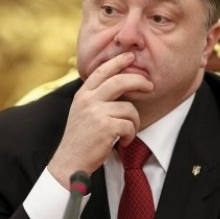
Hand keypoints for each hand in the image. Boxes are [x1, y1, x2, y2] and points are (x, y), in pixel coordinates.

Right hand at [48, 52, 153, 187]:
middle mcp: (88, 100)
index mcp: (83, 94)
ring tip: (126, 132)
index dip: (118, 61)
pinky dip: (130, 135)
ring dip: (134, 122)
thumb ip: (95, 97)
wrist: (70, 161)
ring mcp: (96, 113)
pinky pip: (129, 125)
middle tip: (150, 85)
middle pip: (120, 81)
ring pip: (129, 108)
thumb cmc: (80, 138)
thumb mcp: (81, 111)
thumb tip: (118, 83)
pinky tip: (122, 141)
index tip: (131, 56)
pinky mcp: (105, 127)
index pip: (102, 71)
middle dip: (138, 81)